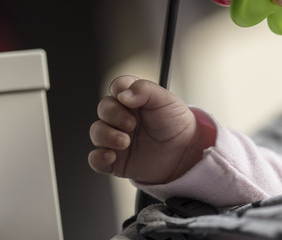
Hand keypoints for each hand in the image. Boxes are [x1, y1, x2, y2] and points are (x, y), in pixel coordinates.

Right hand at [88, 75, 214, 183]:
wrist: (185, 154)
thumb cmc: (176, 125)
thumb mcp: (166, 100)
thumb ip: (145, 90)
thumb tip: (123, 94)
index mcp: (134, 100)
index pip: (116, 88)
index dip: (118, 90)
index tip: (126, 98)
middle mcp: (122, 117)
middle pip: (103, 108)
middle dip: (113, 115)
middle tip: (131, 124)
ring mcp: (117, 138)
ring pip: (96, 132)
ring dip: (106, 136)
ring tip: (125, 142)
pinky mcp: (116, 160)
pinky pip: (96, 159)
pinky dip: (98, 158)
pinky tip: (111, 156)